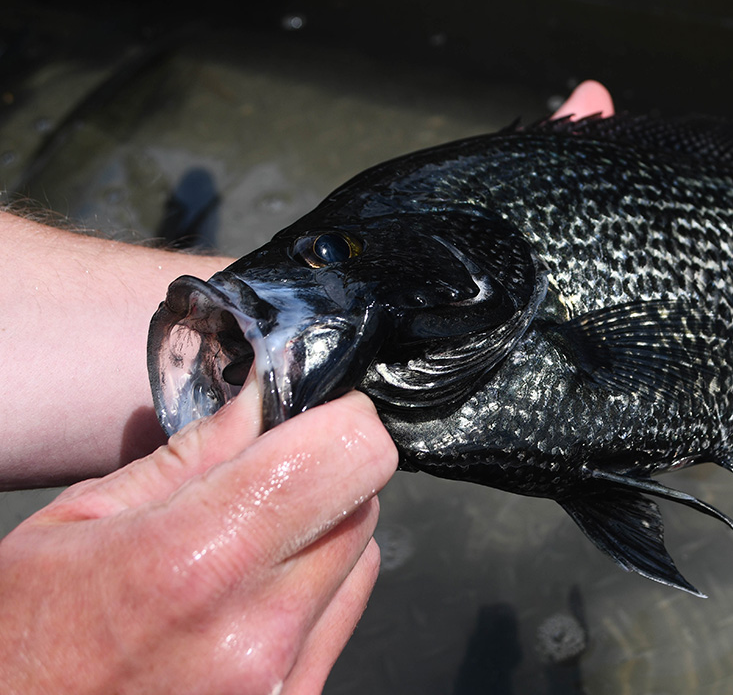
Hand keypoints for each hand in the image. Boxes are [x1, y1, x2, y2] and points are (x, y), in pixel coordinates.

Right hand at [0, 380, 397, 694]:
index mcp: (196, 563)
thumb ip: (191, 456)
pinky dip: (309, 597)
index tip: (316, 413)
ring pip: (361, 562)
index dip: (339, 420)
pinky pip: (340, 622)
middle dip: (323, 477)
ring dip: (320, 539)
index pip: (348, 456)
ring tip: (238, 553)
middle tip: (261, 481)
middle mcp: (256, 632)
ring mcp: (282, 684)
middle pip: (363, 504)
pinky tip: (239, 604)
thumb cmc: (20, 645)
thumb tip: (264, 401)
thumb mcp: (75, 523)